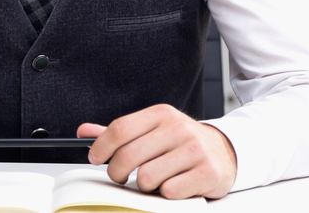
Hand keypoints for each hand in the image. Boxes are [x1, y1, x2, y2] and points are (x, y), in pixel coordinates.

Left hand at [78, 104, 236, 199]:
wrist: (224, 152)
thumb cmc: (181, 143)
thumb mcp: (152, 130)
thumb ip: (120, 132)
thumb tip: (84, 131)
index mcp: (162, 114)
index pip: (120, 128)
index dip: (101, 147)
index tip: (96, 158)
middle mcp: (178, 128)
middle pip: (128, 155)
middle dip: (117, 172)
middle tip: (121, 176)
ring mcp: (194, 150)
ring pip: (147, 178)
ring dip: (145, 186)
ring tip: (155, 180)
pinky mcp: (207, 172)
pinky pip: (169, 192)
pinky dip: (166, 195)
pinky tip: (174, 185)